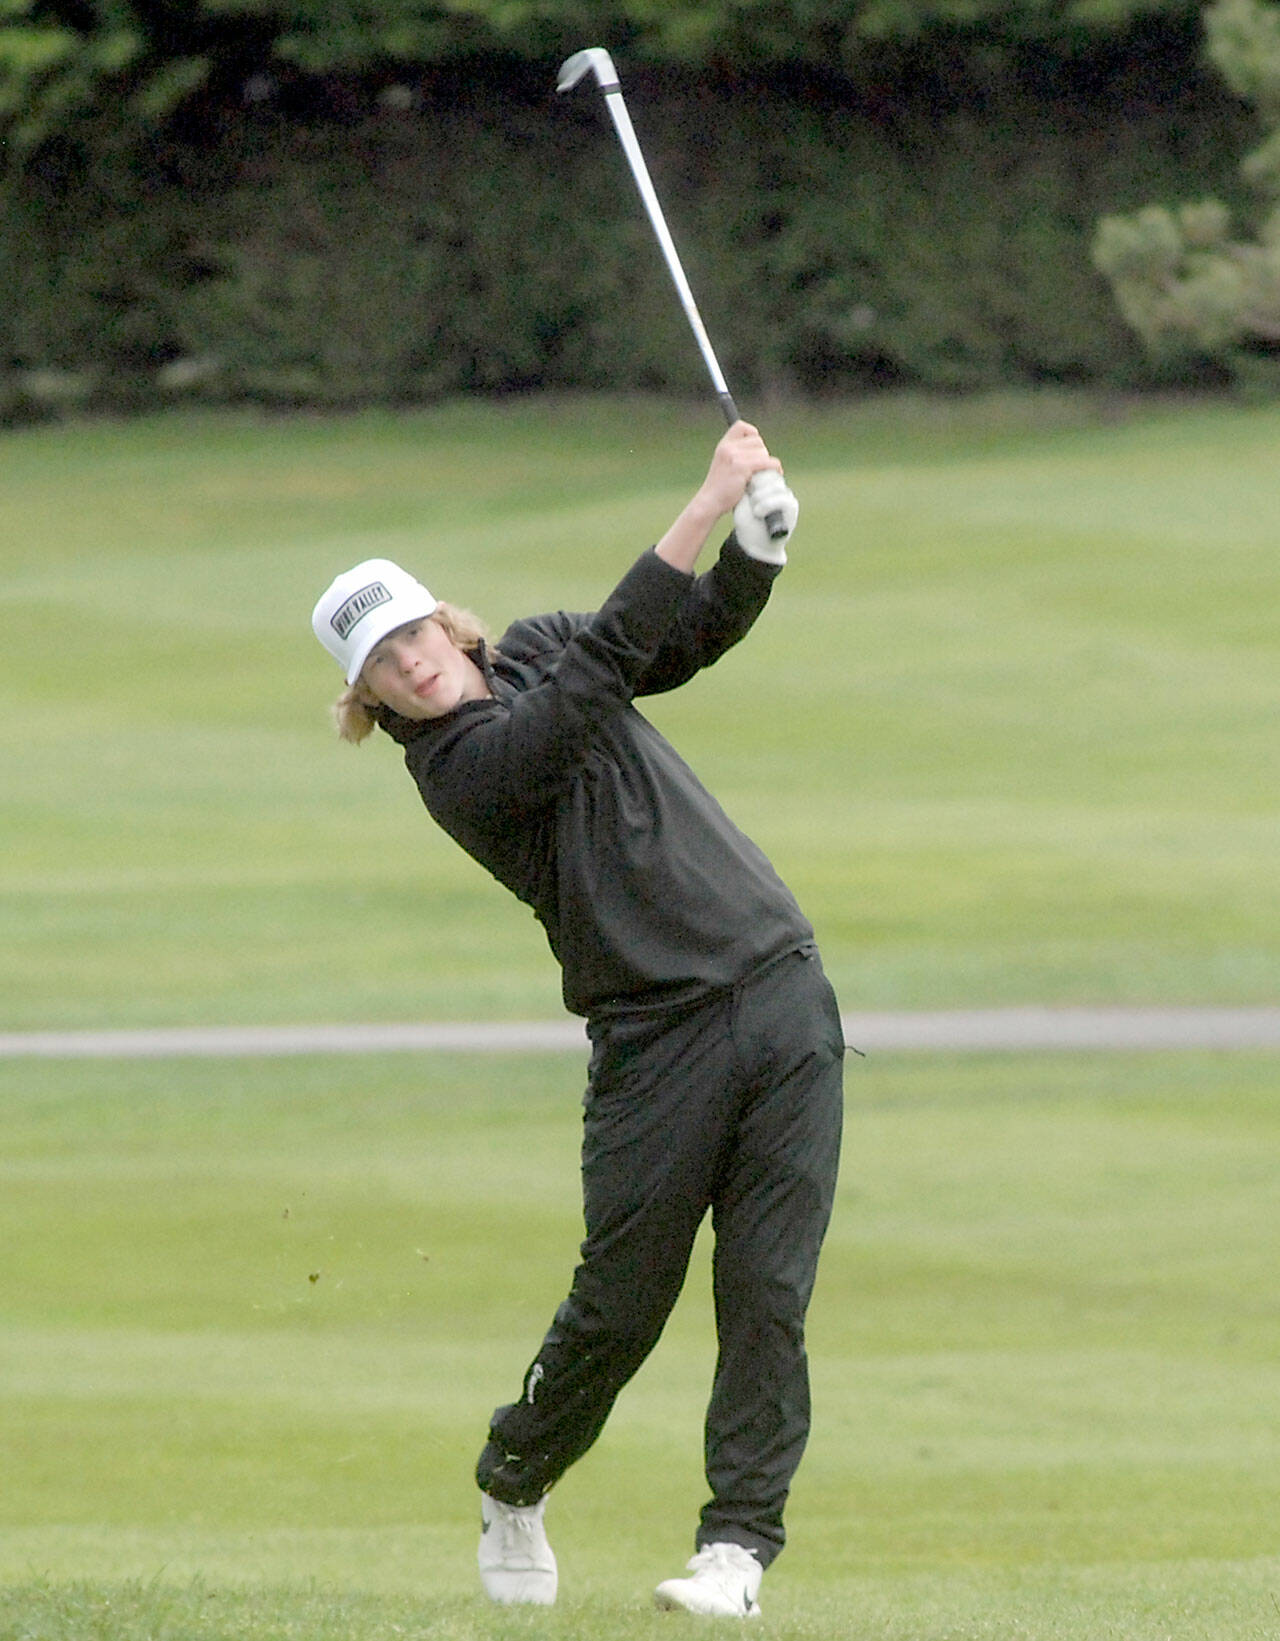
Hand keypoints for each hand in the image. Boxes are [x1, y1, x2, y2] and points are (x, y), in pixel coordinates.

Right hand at [654, 421, 791, 573]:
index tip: (755, 449)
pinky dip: (774, 468)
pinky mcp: (742, 467)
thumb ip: (737, 454)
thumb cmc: (720, 488)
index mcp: (723, 445)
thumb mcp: (724, 464)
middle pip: (758, 441)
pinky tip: (774, 474)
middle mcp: (728, 448)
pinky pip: (767, 462)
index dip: (752, 434)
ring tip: (763, 474)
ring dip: (767, 464)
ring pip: (764, 452)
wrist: (710, 502)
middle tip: (759, 468)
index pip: (742, 426)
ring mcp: (735, 457)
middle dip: (762, 454)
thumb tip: (762, 451)